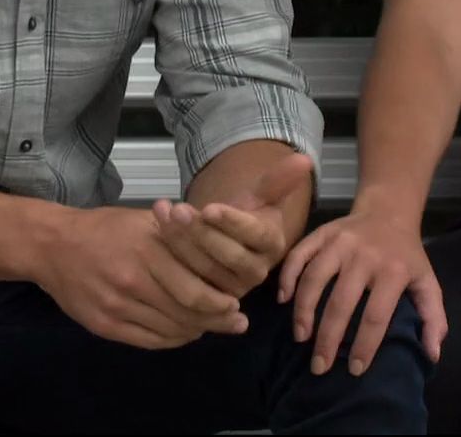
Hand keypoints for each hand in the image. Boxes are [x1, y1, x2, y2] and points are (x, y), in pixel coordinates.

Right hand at [35, 206, 247, 349]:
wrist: (52, 245)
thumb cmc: (104, 228)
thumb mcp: (144, 220)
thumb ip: (179, 237)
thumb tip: (222, 250)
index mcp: (145, 249)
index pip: (194, 286)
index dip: (219, 301)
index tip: (236, 304)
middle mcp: (131, 281)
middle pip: (186, 312)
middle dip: (217, 320)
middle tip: (235, 322)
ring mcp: (116, 306)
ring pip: (170, 330)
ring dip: (196, 330)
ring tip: (211, 326)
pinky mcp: (104, 325)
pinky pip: (149, 340)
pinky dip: (172, 339)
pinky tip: (183, 331)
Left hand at [151, 152, 311, 296]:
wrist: (224, 238)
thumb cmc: (241, 215)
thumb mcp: (258, 196)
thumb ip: (277, 180)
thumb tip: (304, 159)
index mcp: (272, 244)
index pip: (254, 235)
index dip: (232, 222)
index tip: (209, 208)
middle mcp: (257, 271)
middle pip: (228, 255)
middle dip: (201, 232)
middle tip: (178, 209)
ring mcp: (232, 289)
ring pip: (205, 270)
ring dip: (180, 241)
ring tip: (163, 214)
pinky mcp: (208, 300)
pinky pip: (188, 283)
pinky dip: (169, 257)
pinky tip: (156, 229)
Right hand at [278, 209, 446, 375]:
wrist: (388, 210)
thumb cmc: (406, 255)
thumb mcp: (427, 283)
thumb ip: (433, 318)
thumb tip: (432, 355)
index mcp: (393, 271)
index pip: (375, 315)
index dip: (365, 345)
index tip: (355, 369)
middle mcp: (364, 256)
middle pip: (341, 302)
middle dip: (328, 338)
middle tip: (319, 366)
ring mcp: (339, 242)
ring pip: (314, 278)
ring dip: (303, 311)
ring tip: (301, 338)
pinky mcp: (321, 233)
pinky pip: (299, 255)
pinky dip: (287, 277)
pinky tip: (283, 301)